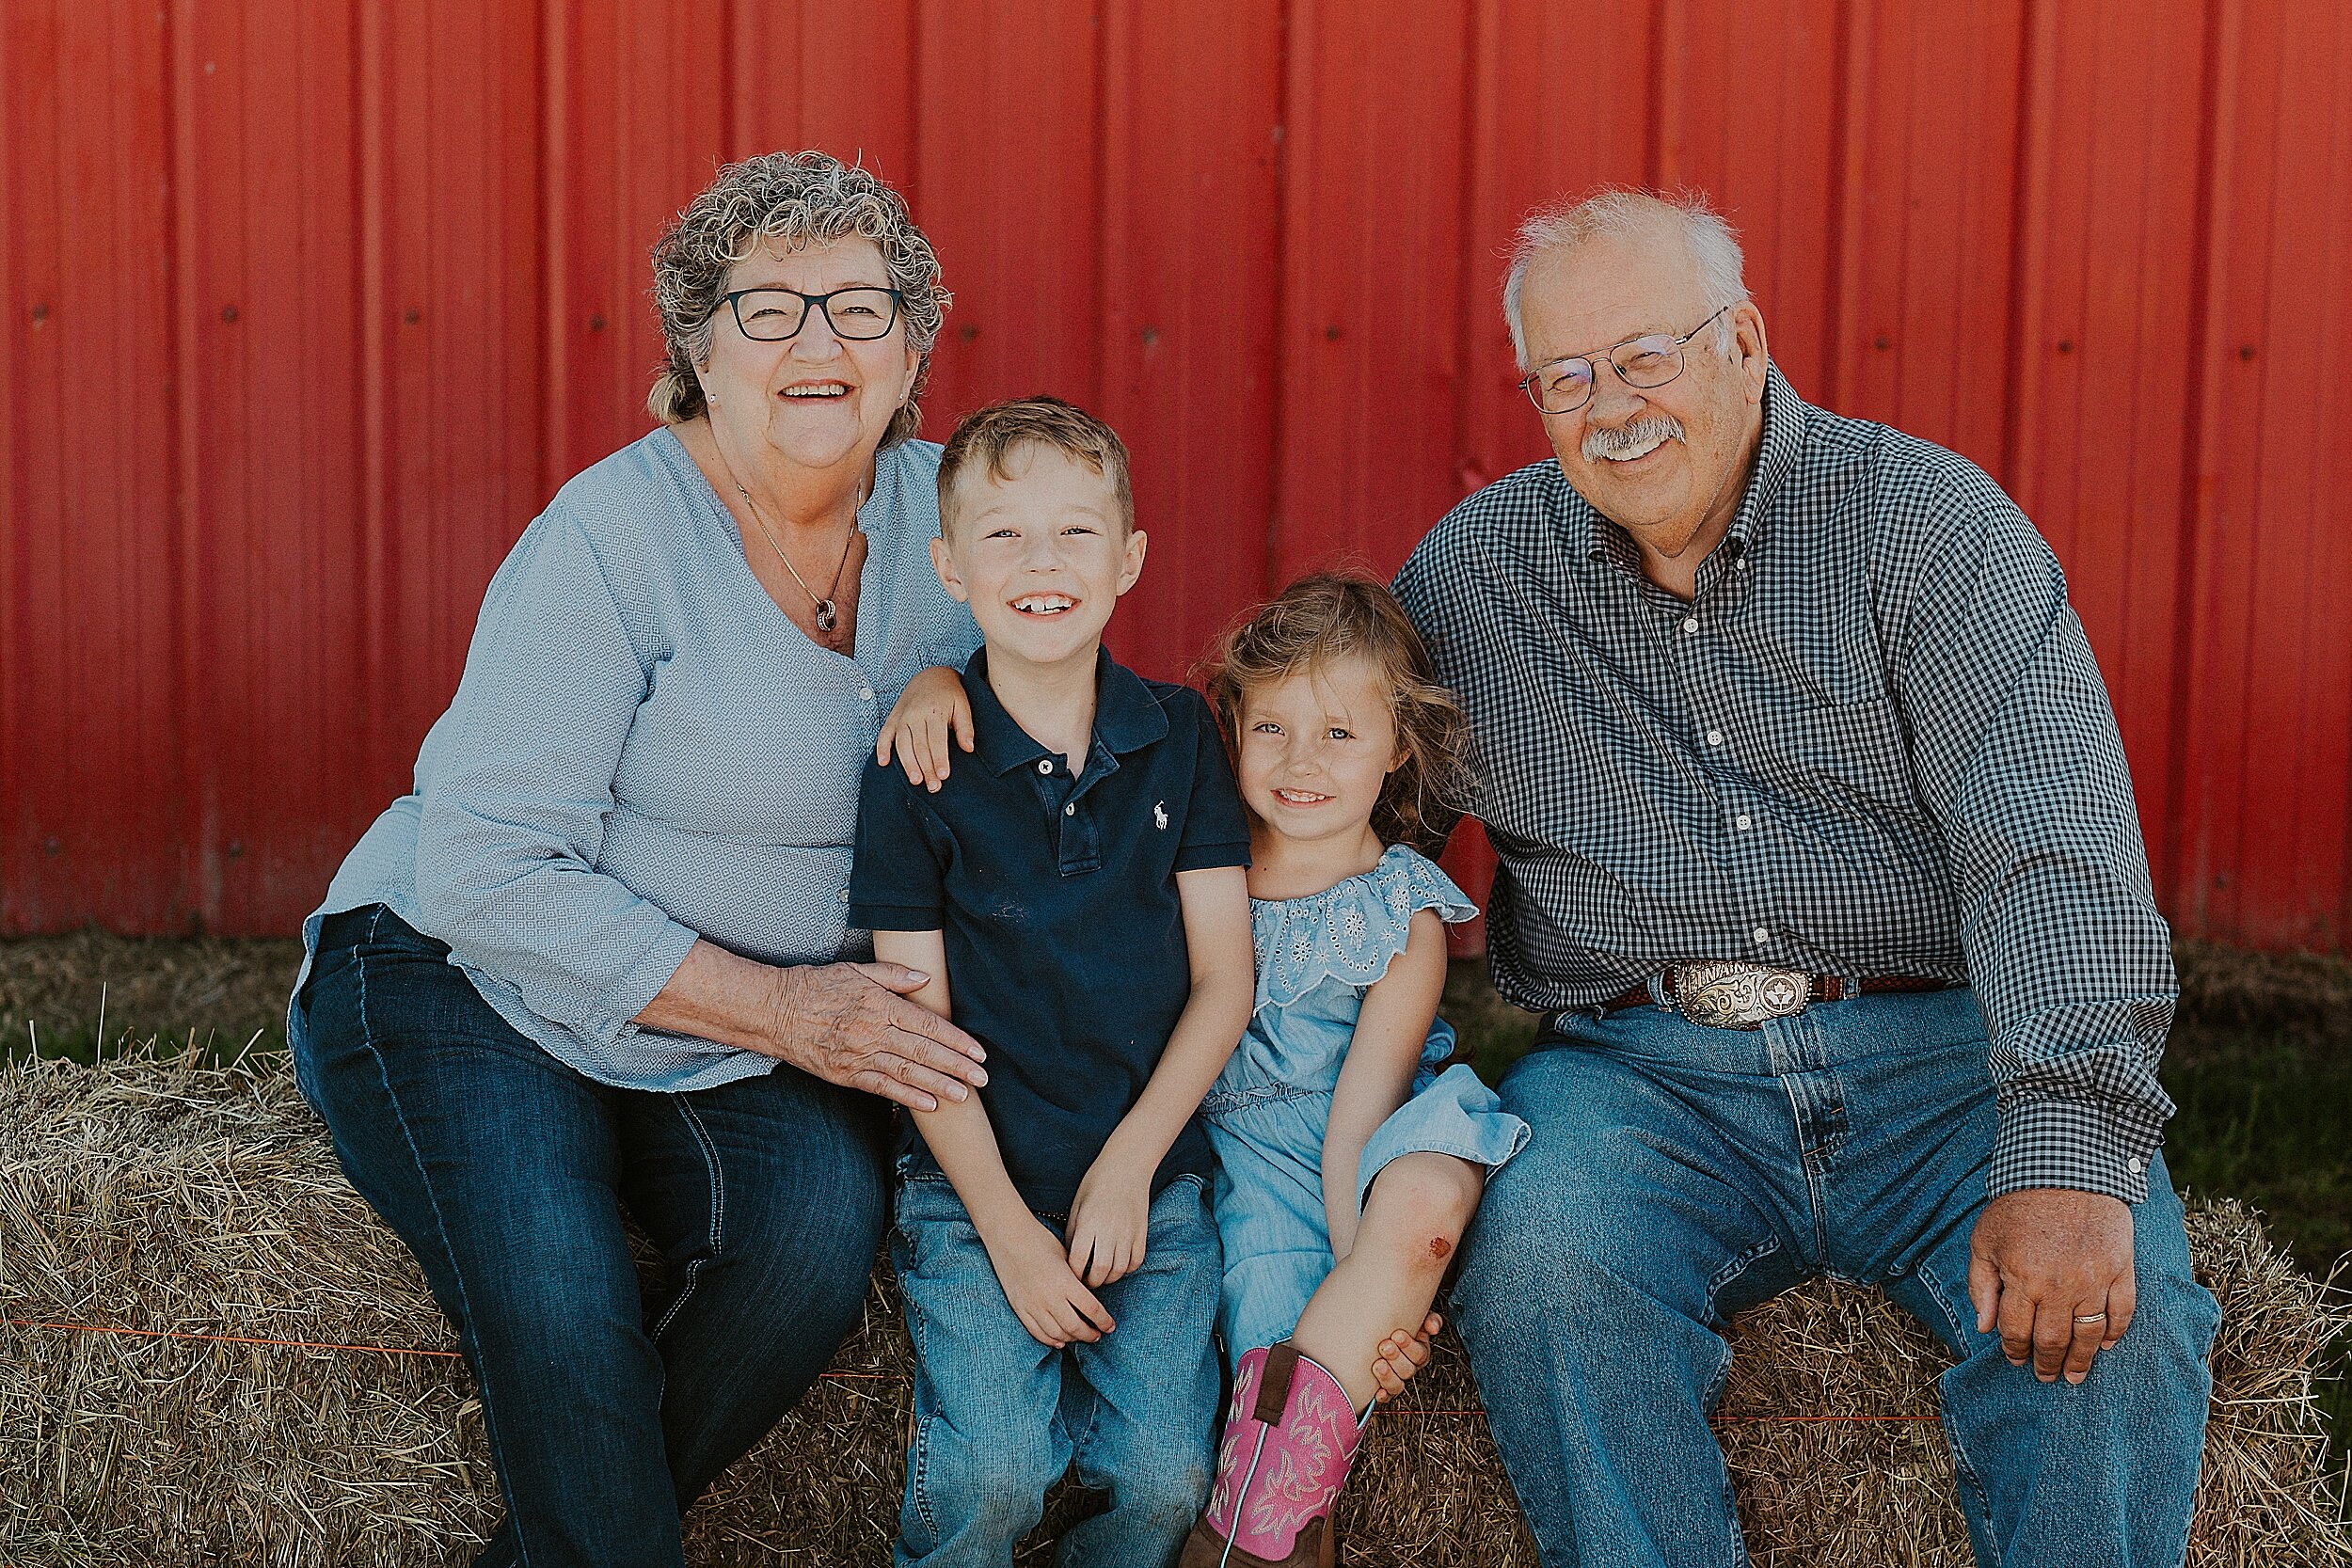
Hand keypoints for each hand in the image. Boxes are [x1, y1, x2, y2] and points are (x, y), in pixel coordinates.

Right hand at [766, 962, 986, 1111]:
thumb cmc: (817, 986)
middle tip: (982, 1079)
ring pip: (907, 1073)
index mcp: (880, 1005)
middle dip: (957, 1067)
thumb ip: (893, 975)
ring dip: (938, 1085)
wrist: (775, 1012)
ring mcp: (859, 1056)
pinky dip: (907, 1097)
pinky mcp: (846, 1075)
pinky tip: (928, 1104)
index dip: (956, 1040)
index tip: (979, 1052)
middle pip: (923, 1052)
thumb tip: (925, 979)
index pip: (928, 1025)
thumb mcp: (856, 970)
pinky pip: (882, 1088)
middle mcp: (873, 1032)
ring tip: (964, 1095)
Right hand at [876, 665, 973, 791]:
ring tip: (916, 781)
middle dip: (926, 768)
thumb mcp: (963, 706)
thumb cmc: (951, 694)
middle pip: (919, 746)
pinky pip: (884, 734)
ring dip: (908, 764)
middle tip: (933, 787)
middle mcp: (915, 714)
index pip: (936, 740)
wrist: (931, 675)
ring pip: (902, 744)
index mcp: (934, 711)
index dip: (939, 759)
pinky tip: (883, 763)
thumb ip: (966, 727)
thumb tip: (969, 748)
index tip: (943, 776)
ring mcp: (901, 716)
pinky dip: (881, 748)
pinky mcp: (892, 718)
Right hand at [981, 1212, 1115, 1347]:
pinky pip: (1037, 1332)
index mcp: (1066, 1282)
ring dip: (1072, 1339)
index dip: (1104, 1321)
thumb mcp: (1065, 1257)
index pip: (1091, 1310)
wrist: (1008, 1236)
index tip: (1110, 1326)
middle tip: (1097, 1335)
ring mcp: (1033, 1305)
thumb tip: (1088, 1296)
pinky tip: (1059, 1341)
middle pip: (1075, 1327)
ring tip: (1080, 1337)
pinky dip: (1050, 1340)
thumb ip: (1076, 1279)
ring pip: (1057, 1334)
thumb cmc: (1039, 1240)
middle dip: (1090, 1334)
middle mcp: (1050, 1298)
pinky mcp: (1019, 1308)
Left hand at [1066, 1153, 1152, 1287]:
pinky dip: (1127, 1269)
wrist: (1126, 1166)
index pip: (1078, 1260)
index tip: (1071, 1275)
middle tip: (1086, 1280)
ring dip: (1109, 1278)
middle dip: (1091, 1281)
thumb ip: (1073, 1232)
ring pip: (1120, 1269)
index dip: (1073, 1273)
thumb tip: (1071, 1257)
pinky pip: (1136, 1261)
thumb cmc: (1096, 1183)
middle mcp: (1109, 1230)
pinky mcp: (1142, 1232)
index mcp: (1088, 1223)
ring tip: (1102, 1275)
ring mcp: (1128, 1232)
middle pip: (1100, 1270)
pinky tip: (1119, 1265)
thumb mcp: (1077, 1205)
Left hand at [1369, 1312, 1441, 1401]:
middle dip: (1396, 1358)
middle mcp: (1409, 1367)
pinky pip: (1386, 1396)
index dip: (1410, 1346)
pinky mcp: (1383, 1387)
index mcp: (1418, 1351)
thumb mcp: (1414, 1316)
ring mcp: (1397, 1378)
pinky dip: (1383, 1395)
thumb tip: (1433, 1328)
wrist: (1373, 1327)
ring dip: (1389, 1376)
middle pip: (1408, 1369)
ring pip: (1398, 1385)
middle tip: (1384, 1346)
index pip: (1420, 1354)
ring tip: (1378, 1365)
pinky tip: (1377, 1392)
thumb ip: (1428, 1319)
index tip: (1397, 1334)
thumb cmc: (1396, 1322)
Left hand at [1968, 1187, 2134, 1383]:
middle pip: (2053, 1341)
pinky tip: (2105, 1345)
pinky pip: (2122, 1313)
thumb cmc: (2019, 1205)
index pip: (2017, 1332)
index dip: (2014, 1351)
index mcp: (2023, 1281)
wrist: (2066, 1170)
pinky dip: (2114, 1333)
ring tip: (2075, 1375)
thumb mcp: (1984, 1241)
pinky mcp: (2121, 1271)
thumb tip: (1985, 1328)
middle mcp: (2060, 1288)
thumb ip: (1982, 1286)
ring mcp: (2094, 1281)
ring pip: (2089, 1335)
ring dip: (2081, 1360)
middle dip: (2047, 1364)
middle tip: (2046, 1376)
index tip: (2015, 1359)